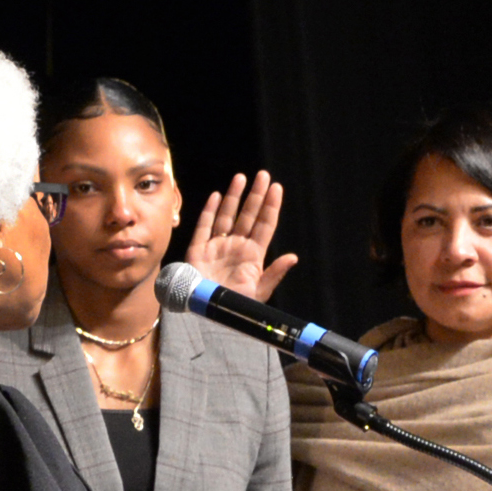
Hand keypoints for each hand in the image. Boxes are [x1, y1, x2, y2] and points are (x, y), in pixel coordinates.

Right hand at [184, 170, 298, 302]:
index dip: (270, 207)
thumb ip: (274, 274)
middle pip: (248, 216)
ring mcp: (217, 247)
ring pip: (227, 216)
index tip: (276, 188)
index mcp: (252, 256)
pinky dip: (209, 211)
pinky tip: (216, 196)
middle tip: (263, 175)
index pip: (265, 226)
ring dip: (234, 197)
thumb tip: (293, 257)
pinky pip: (204, 226)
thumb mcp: (258, 293)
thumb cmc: (234, 308)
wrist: (204, 314)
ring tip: (242, 178)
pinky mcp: (198, 250)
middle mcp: (236, 247)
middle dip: (256, 195)